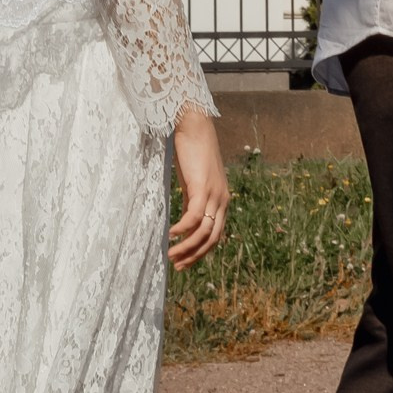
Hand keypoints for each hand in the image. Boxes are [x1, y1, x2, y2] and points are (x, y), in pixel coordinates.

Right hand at [168, 106, 227, 269]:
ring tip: (170, 255)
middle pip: (212, 239)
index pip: (216, 236)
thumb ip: (193, 201)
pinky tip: (171, 235)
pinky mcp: (203, 187)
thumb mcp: (194, 182)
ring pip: (203, 232)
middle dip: (194, 256)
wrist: (194, 126)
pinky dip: (182, 229)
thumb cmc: (193, 151)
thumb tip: (186, 222)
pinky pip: (194, 217)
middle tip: (177, 267)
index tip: (184, 263)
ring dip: (186, 248)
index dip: (201, 253)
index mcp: (222, 201)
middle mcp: (222, 200)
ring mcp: (214, 194)